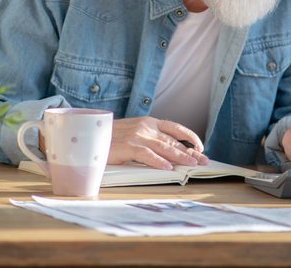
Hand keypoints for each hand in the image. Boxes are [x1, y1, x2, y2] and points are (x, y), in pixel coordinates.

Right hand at [41, 116, 207, 170]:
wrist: (87, 136)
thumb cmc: (111, 138)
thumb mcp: (134, 134)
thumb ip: (150, 139)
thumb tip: (171, 152)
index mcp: (148, 122)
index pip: (175, 128)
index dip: (190, 137)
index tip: (200, 147)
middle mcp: (145, 126)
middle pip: (173, 140)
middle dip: (190, 151)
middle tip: (203, 161)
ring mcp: (136, 135)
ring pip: (163, 147)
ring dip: (179, 157)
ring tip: (191, 165)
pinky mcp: (127, 145)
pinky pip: (147, 154)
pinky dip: (158, 161)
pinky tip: (168, 168)